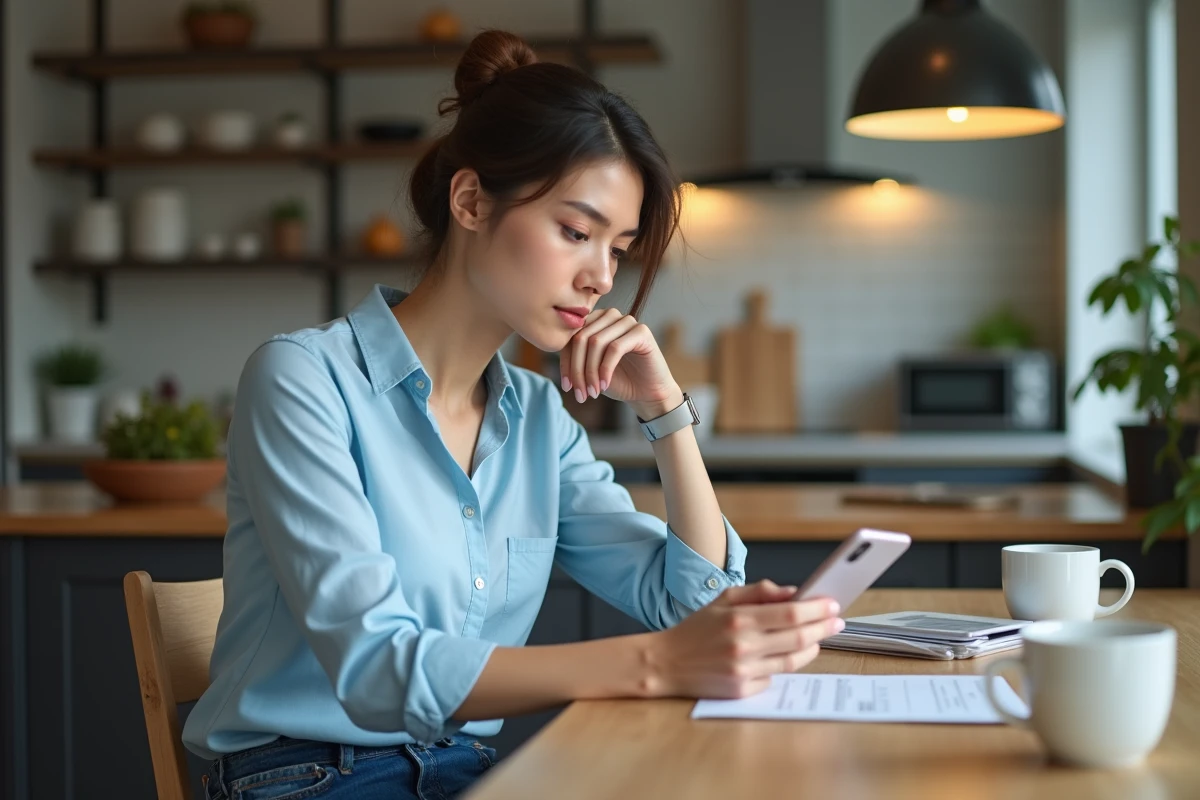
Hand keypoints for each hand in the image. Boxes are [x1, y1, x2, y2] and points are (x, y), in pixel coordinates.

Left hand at [559, 308, 682, 419]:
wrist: (647, 393)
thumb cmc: (617, 380)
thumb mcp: (588, 368)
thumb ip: (573, 354)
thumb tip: (548, 346)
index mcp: (594, 320)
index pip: (570, 336)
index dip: (566, 363)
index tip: (567, 387)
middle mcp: (609, 315)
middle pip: (581, 338)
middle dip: (577, 370)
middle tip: (580, 394)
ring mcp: (626, 321)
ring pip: (595, 342)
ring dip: (590, 372)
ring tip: (592, 392)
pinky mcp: (641, 331)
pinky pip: (614, 348)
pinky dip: (605, 369)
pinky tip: (604, 385)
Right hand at [641, 580, 843, 698]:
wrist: (666, 663)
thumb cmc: (696, 630)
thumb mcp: (723, 600)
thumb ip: (759, 592)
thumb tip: (793, 592)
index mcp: (739, 619)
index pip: (791, 613)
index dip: (817, 609)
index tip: (832, 604)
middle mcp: (744, 646)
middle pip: (798, 637)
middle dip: (824, 627)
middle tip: (837, 621)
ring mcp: (744, 671)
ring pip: (793, 661)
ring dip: (812, 648)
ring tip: (818, 638)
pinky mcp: (743, 690)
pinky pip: (775, 676)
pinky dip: (785, 665)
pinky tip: (787, 655)